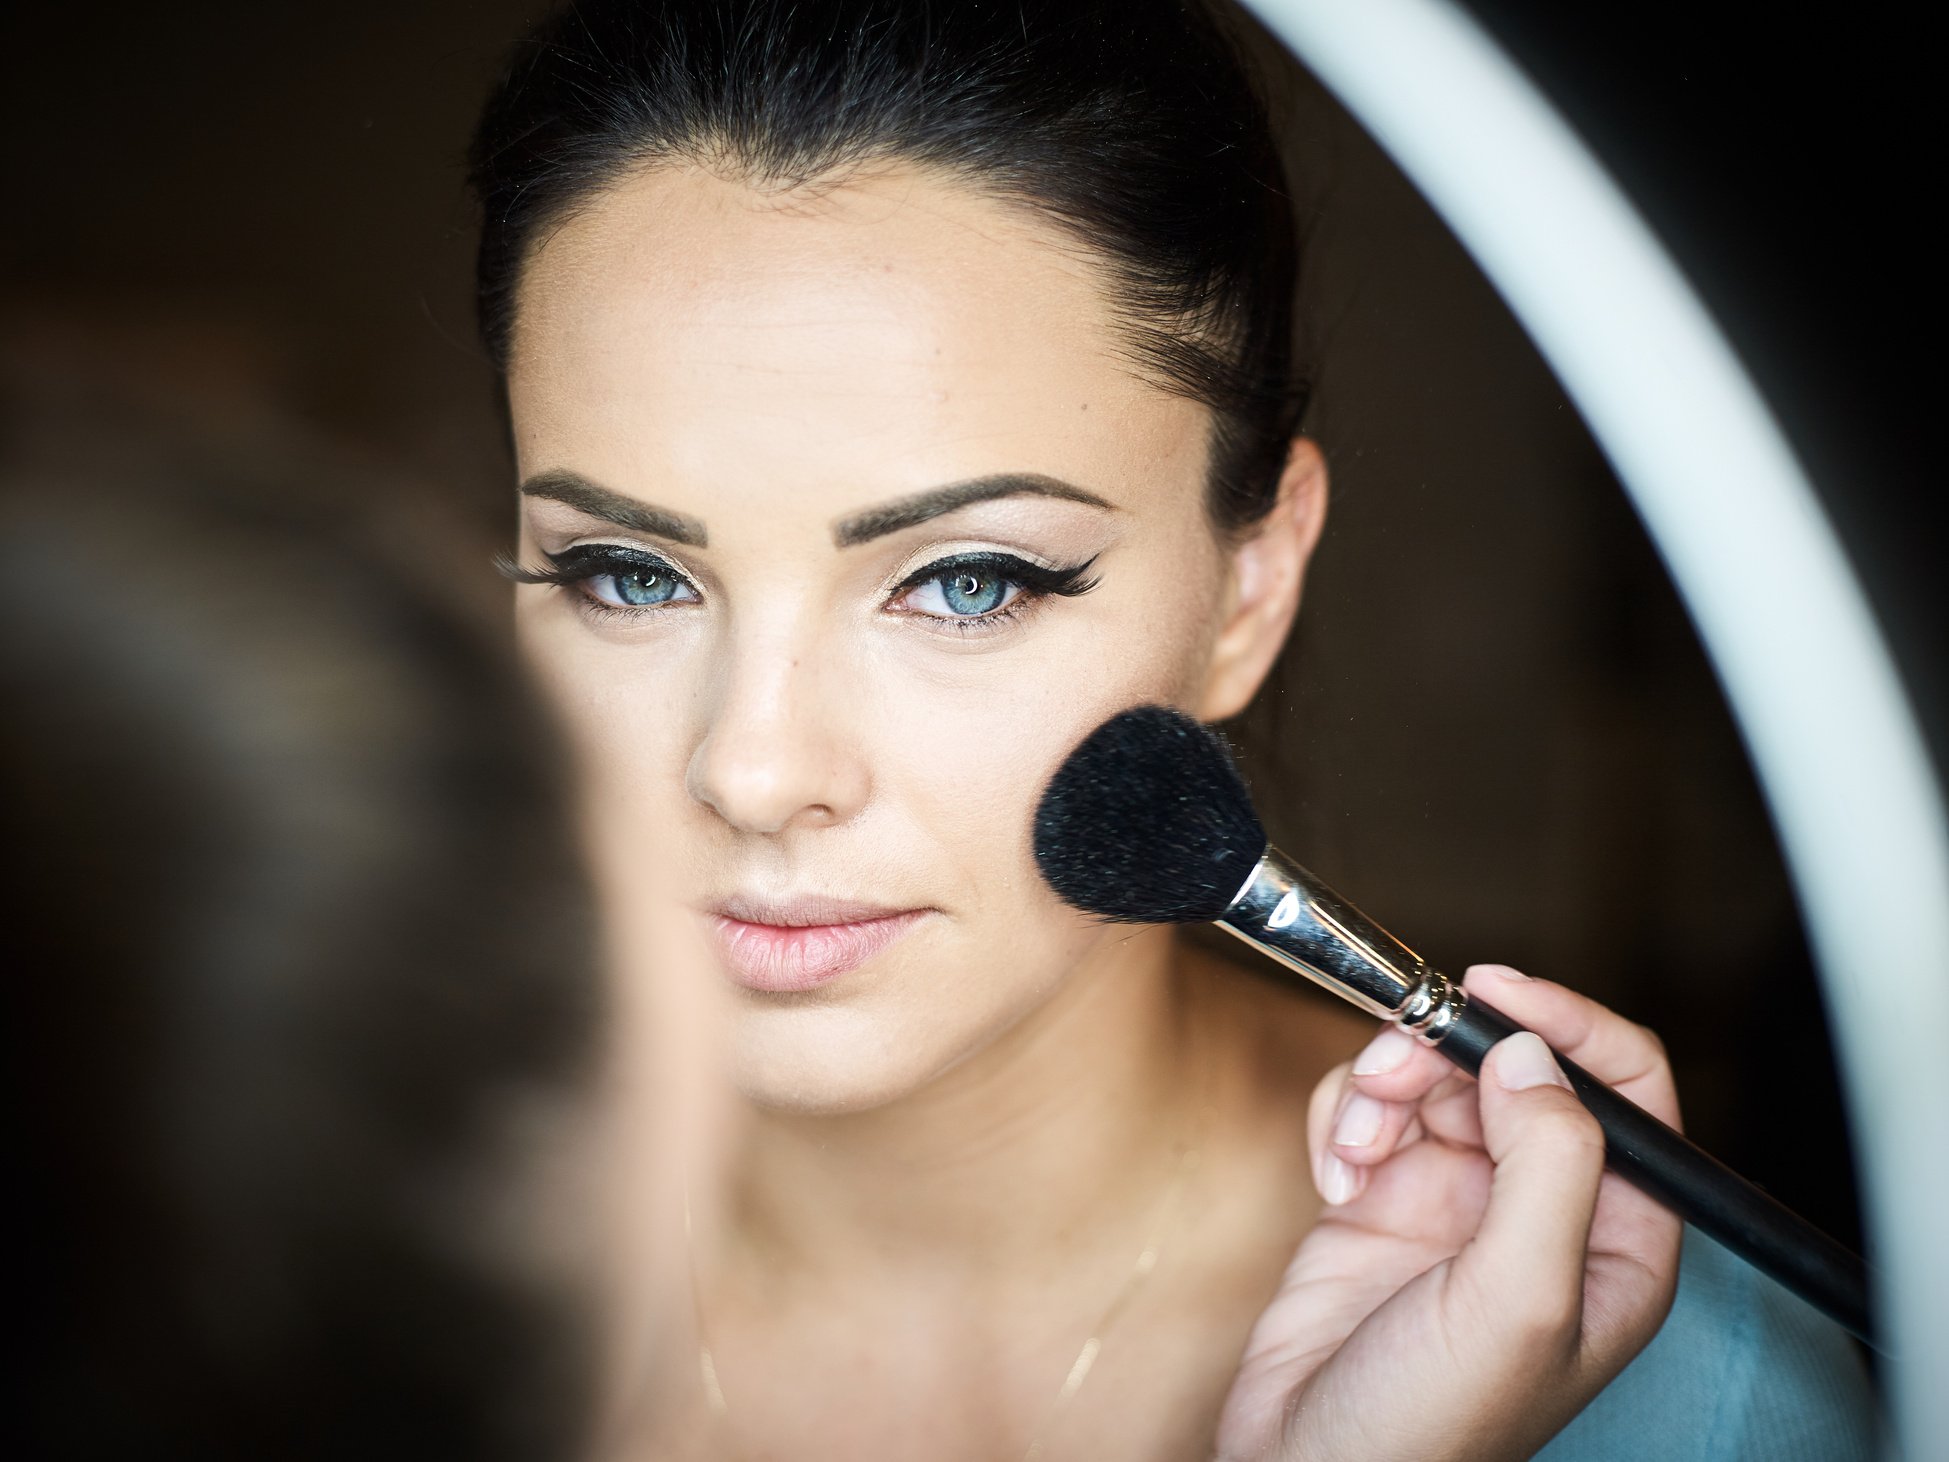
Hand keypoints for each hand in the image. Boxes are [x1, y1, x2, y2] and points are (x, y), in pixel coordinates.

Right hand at [1214, 965, 1684, 1461]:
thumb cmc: (1427, 1430)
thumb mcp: (1518, 1300)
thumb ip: (1549, 1166)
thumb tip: (1532, 1055)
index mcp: (1611, 1239)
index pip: (1623, 1088)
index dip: (1566, 1024)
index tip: (1494, 991)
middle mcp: (1538, 1210)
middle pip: (1510, 1068)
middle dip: (1444, 1054)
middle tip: (1392, 1074)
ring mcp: (1456, 1203)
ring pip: (1433, 1078)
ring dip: (1381, 1087)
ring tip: (1354, 1144)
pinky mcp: (1380, 1199)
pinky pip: (1367, 1109)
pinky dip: (1341, 1119)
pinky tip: (1333, 1176)